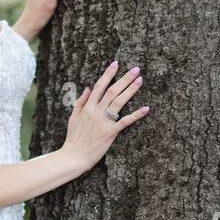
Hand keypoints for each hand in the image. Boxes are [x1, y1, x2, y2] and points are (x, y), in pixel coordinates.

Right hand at [62, 60, 149, 176]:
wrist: (74, 156)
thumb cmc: (73, 138)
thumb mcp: (73, 117)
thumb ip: (80, 102)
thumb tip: (87, 88)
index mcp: (87, 107)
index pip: (99, 86)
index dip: (108, 74)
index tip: (116, 64)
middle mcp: (96, 111)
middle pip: (112, 91)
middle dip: (124, 79)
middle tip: (136, 69)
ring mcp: (103, 122)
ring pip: (119, 102)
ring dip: (130, 90)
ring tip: (140, 80)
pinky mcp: (110, 133)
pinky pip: (125, 122)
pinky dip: (136, 115)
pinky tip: (146, 108)